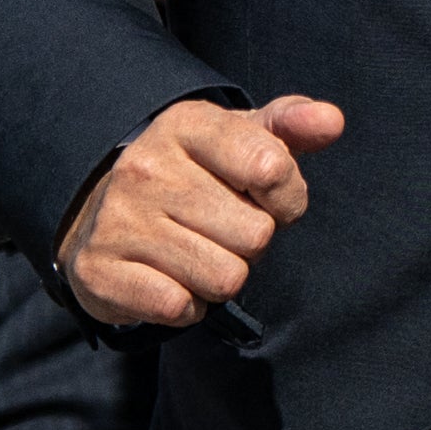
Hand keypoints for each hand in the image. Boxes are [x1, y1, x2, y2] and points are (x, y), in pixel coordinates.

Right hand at [59, 93, 346, 328]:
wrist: (102, 215)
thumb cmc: (195, 176)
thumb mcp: (241, 138)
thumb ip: (292, 126)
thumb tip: (331, 121)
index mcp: (185, 125)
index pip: (271, 168)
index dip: (286, 196)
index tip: (265, 196)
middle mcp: (146, 167)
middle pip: (256, 235)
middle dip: (250, 242)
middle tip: (220, 229)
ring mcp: (118, 219)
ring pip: (224, 278)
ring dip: (221, 277)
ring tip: (195, 252)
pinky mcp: (99, 271)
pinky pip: (182, 308)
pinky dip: (187, 305)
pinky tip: (168, 277)